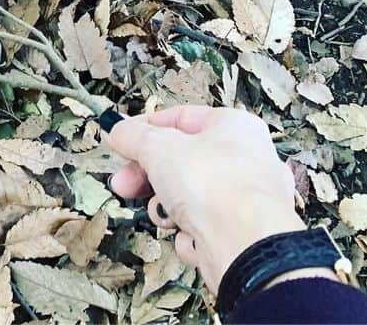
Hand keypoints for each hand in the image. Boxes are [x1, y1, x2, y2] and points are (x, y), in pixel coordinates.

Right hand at [107, 106, 303, 293]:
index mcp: (235, 127)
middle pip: (182, 161)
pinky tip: (190, 237)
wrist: (246, 248)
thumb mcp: (158, 147)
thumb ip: (133, 136)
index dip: (146, 129)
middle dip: (148, 175)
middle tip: (124, 184)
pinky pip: (204, 227)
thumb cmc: (213, 185)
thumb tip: (118, 131)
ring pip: (191, 196)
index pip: (181, 118)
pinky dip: (190, 234)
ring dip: (168, 207)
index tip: (122, 141)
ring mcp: (247, 200)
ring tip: (162, 215)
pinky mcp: (243, 234)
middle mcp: (247, 160)